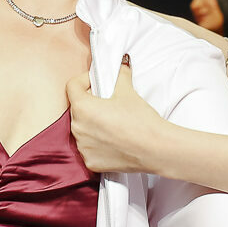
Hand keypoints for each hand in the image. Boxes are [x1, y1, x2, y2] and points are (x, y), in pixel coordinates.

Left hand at [65, 56, 167, 174]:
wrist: (155, 149)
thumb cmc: (140, 120)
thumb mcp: (128, 91)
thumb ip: (120, 75)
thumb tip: (121, 65)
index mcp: (82, 108)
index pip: (72, 86)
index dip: (84, 81)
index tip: (96, 82)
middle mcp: (77, 128)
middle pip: (77, 109)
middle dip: (90, 103)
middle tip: (108, 102)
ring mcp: (83, 147)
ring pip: (82, 129)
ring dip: (92, 124)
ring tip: (112, 123)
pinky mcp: (90, 162)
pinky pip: (88, 148)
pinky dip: (97, 143)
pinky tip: (113, 140)